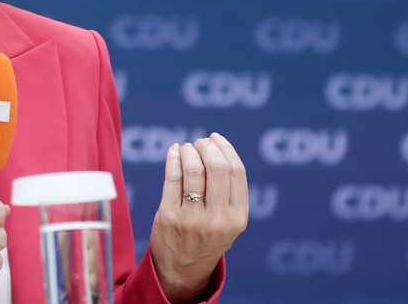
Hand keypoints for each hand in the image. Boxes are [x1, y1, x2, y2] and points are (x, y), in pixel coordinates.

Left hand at [149, 133, 247, 302]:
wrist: (182, 269)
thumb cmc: (206, 237)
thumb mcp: (228, 221)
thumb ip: (229, 191)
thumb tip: (217, 147)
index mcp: (237, 218)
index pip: (236, 172)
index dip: (225, 149)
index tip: (216, 138)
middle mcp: (217, 219)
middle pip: (217, 168)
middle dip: (207, 147)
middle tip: (200, 142)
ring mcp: (192, 218)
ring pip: (193, 170)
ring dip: (189, 151)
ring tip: (186, 148)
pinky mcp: (169, 216)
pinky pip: (172, 178)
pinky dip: (173, 158)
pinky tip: (174, 152)